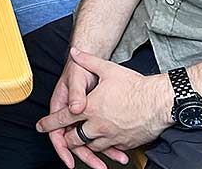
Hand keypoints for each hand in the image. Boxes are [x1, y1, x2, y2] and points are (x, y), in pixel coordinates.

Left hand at [38, 48, 169, 167]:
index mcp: (90, 108)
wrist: (159, 102)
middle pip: (74, 139)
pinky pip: (110, 149)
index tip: (41, 127)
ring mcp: (112, 137)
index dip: (49, 124)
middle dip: (67, 139)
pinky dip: (105, 147)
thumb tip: (75, 52)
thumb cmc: (135, 86)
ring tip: (83, 140)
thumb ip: (88, 61)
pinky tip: (106, 142)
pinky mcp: (125, 143)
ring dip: (85, 144)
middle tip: (64, 137)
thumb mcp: (108, 69)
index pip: (63, 119)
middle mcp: (98, 125)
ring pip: (91, 146)